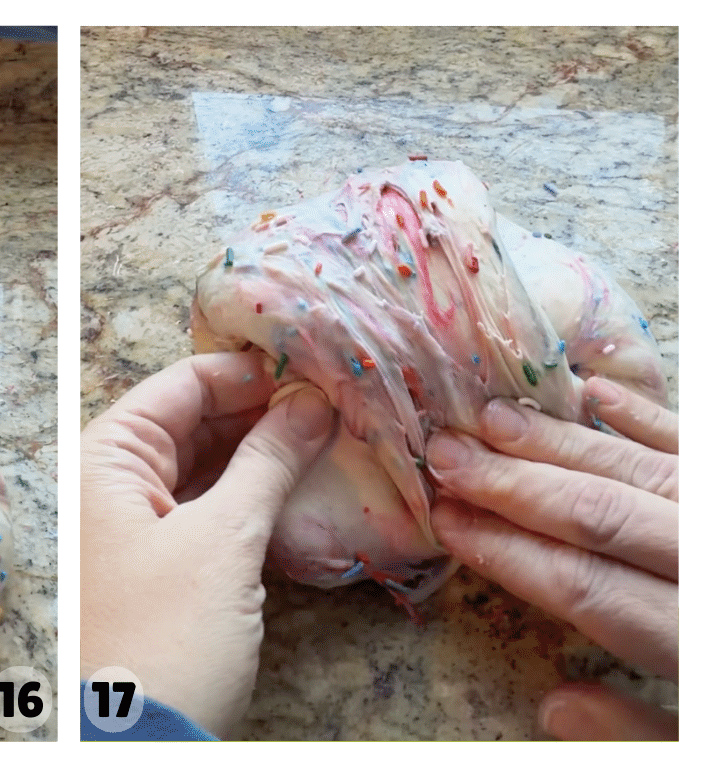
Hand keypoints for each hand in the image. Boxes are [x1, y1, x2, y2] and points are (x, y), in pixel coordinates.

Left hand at [81, 352, 333, 737]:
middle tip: (336, 406)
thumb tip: (312, 403)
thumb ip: (267, 463)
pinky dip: (252, 498)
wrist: (132, 748)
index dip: (250, 372)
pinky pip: (209, 510)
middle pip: (195, 421)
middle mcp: (111, 480)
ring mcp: (135, 525)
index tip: (316, 368)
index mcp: (105, 457)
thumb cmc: (165, 636)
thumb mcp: (222, 541)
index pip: (183, 383)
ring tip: (330, 440)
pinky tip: (302, 490)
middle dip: (263, 412)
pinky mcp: (163, 567)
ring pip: (206, 466)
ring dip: (263, 455)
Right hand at [427, 377, 677, 740]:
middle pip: (601, 515)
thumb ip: (638, 733)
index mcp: (701, 642)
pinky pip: (695, 442)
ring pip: (640, 468)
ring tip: (488, 417)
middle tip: (440, 452)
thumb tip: (552, 705)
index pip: (585, 589)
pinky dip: (647, 413)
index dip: (507, 553)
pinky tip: (593, 389)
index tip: (445, 522)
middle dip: (513, 483)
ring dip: (559, 439)